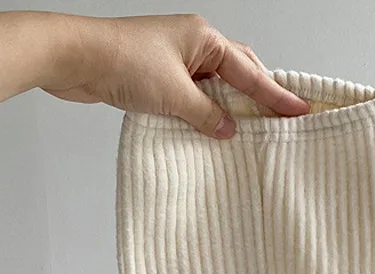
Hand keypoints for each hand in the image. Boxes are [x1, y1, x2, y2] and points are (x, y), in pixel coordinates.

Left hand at [43, 14, 310, 138]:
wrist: (74, 59)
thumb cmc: (121, 61)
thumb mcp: (174, 95)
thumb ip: (206, 115)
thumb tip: (228, 130)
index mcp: (204, 38)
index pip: (250, 73)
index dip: (276, 95)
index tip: (299, 111)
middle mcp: (192, 45)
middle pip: (237, 74)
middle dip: (258, 98)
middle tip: (281, 121)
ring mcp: (174, 60)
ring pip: (214, 88)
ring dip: (228, 110)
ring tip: (250, 133)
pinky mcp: (156, 78)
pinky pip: (191, 98)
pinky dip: (203, 115)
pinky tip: (209, 132)